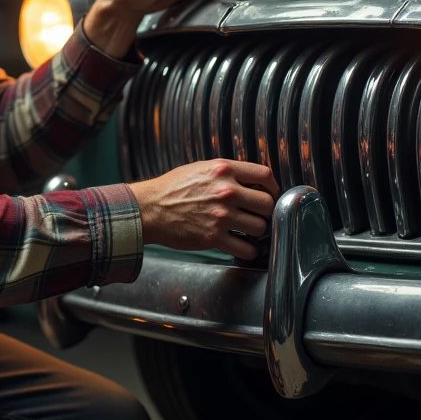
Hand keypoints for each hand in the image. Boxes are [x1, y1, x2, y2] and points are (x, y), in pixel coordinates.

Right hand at [129, 159, 279, 262]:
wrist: (148, 209)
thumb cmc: (171, 189)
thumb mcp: (200, 169)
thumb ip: (225, 172)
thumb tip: (250, 180)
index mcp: (223, 170)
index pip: (265, 174)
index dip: (272, 186)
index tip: (270, 193)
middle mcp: (225, 191)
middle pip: (267, 203)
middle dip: (265, 211)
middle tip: (258, 215)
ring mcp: (221, 215)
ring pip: (260, 227)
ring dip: (257, 231)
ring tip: (248, 231)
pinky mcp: (213, 237)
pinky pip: (246, 248)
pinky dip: (249, 250)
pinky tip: (243, 246)